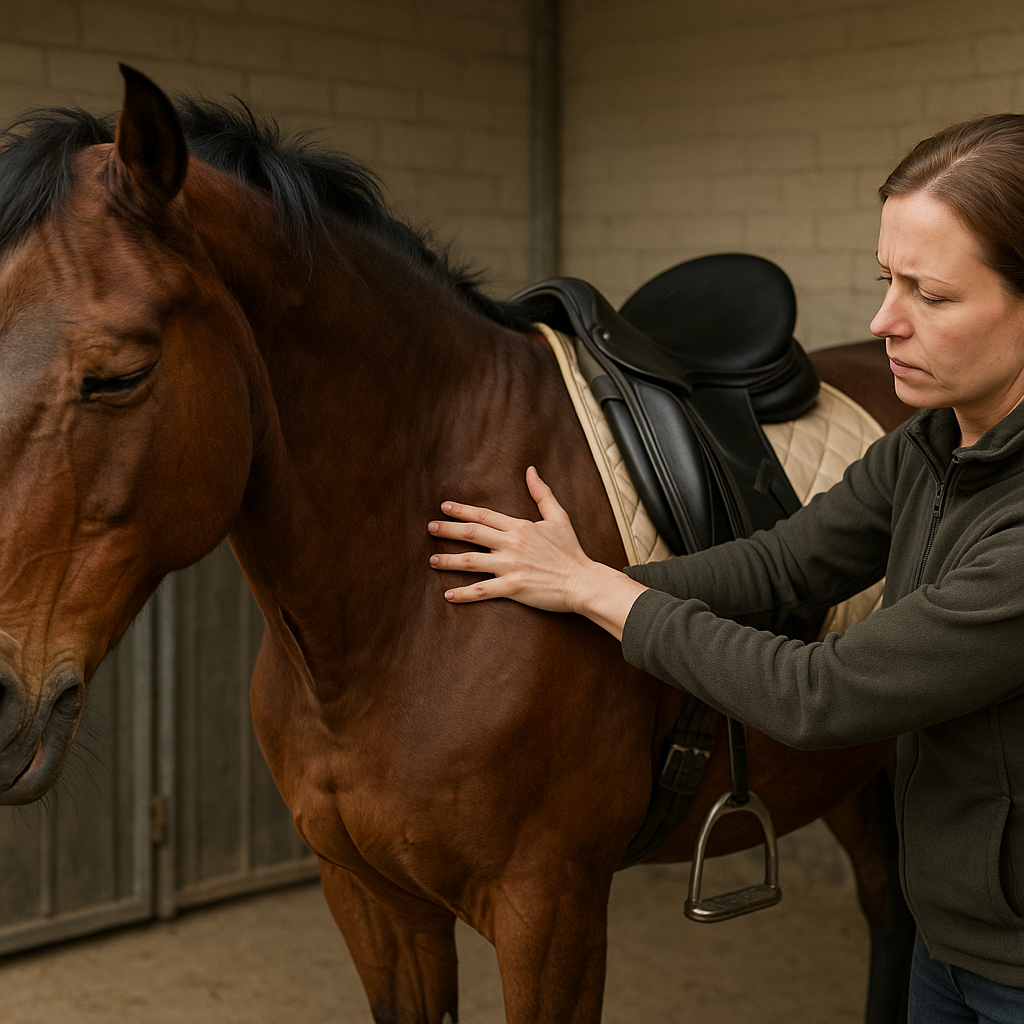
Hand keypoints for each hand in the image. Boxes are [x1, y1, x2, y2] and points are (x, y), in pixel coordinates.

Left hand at [428, 467, 646, 638]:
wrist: (582, 581)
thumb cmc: (571, 551)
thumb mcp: (559, 517)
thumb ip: (542, 493)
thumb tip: (531, 470)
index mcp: (520, 527)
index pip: (484, 515)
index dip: (462, 510)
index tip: (444, 507)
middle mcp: (511, 544)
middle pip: (472, 533)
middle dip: (448, 529)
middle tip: (430, 527)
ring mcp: (511, 566)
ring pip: (472, 561)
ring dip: (449, 560)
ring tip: (432, 560)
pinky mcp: (513, 587)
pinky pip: (483, 590)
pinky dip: (464, 594)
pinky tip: (449, 595)